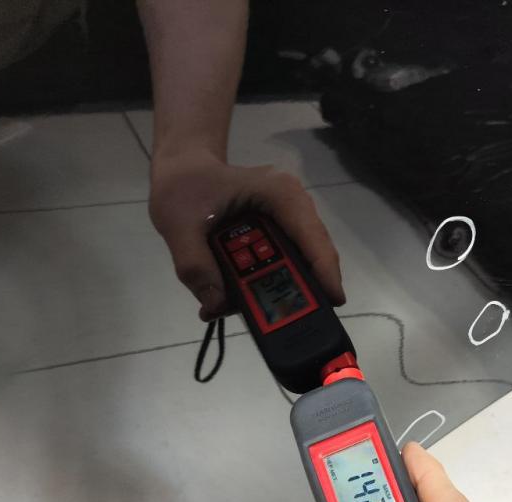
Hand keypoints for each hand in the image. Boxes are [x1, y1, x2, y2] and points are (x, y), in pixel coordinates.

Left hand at [148, 147, 344, 320]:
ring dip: (277, 292)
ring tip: (255, 317)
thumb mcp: (178, 224)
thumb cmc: (184, 185)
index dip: (324, 272)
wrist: (183, 169)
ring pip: (297, 264)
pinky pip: (280, 265)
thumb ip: (194, 265)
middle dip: (300, 290)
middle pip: (311, 256)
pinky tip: (239, 299)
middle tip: (288, 323)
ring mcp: (287, 222)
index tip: (332, 304)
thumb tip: (217, 305)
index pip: (312, 237)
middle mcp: (293, 207)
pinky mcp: (277, 236)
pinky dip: (262, 286)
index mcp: (280, 194)